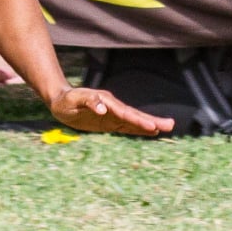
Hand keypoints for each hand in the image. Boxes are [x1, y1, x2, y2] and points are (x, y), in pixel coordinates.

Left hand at [50, 86, 173, 137]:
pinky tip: (149, 131)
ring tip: (166, 128)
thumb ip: (89, 101)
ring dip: (149, 124)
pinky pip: (126, 126)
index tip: (152, 126)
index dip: (139, 120)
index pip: (125, 113)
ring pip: (134, 121)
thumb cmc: (66, 99)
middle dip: (152, 121)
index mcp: (107, 102)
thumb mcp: (74, 99)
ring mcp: (112, 114)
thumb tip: (102, 109)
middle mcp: (113, 107)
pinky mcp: (109, 122)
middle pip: (135, 115)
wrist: (60, 100)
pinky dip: (138, 129)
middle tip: (170, 125)